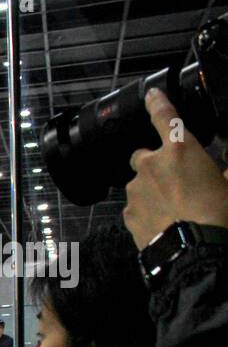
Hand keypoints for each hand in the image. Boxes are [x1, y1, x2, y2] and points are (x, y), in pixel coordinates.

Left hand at [124, 88, 227, 248]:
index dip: (157, 102)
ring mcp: (135, 189)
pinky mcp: (127, 213)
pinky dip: (145, 212)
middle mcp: (151, 164)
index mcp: (179, 148)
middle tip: (172, 180)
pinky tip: (162, 223)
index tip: (151, 95)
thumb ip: (223, 169)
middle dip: (153, 164)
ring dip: (151, 191)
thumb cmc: (218, 213)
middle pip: (142, 156)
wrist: (194, 250)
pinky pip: (135, 207)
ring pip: (139, 184)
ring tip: (172, 209)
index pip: (164, 116)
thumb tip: (222, 170)